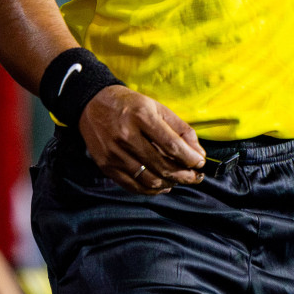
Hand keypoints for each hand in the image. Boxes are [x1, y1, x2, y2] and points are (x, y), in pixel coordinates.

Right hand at [78, 86, 205, 193]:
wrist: (92, 104)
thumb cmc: (129, 104)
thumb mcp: (156, 107)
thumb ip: (180, 128)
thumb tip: (199, 153)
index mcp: (142, 116)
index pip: (173, 145)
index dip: (190, 158)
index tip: (201, 163)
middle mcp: (126, 136)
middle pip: (162, 166)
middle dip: (185, 175)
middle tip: (195, 177)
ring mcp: (114, 153)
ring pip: (149, 180)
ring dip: (169, 184)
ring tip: (179, 180)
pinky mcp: (106, 166)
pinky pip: (133, 186)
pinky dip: (151, 190)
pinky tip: (161, 185)